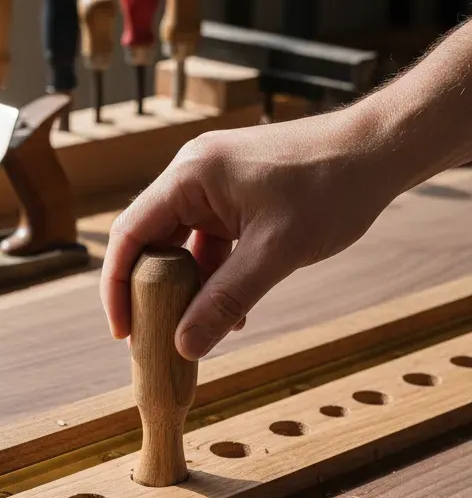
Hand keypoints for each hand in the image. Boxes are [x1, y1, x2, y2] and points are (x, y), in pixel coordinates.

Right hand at [101, 106, 398, 358]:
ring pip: (182, 247)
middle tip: (155, 339)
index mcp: (189, 175)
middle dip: (152, 294)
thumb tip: (184, 347)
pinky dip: (216, 278)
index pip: (130, 234)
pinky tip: (233, 313)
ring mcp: (215, 185)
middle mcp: (193, 175)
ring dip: (189, 291)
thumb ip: (226, 300)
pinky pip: (210, 244)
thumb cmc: (330, 187)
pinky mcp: (237, 198)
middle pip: (150, 242)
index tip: (123, 330)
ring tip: (196, 333)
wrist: (380, 151)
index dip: (116, 286)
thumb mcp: (275, 253)